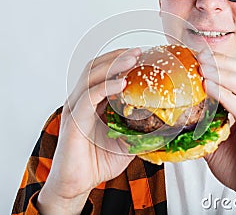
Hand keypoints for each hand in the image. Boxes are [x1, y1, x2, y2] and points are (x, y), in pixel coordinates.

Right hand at [37, 48, 140, 214]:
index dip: (120, 61)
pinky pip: (89, 98)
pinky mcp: (74, 121)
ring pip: (91, 77)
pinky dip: (105, 87)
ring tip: (133, 58)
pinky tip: (122, 83)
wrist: (77, 184)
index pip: (103, 73)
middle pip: (96, 68)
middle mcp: (81, 101)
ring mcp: (76, 109)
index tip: (142, 56)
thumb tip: (162, 122)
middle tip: (140, 51)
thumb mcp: (126, 142)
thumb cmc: (97, 162)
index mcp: (92, 103)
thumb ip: (138, 129)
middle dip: (118, 57)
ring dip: (113, 65)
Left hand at [198, 51, 235, 213]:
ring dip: (224, 74)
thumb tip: (182, 114)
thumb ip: (206, 124)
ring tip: (202, 67)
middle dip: (223, 62)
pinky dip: (225, 96)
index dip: (224, 62)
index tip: (201, 55)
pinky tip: (208, 87)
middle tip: (199, 56)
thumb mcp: (217, 140)